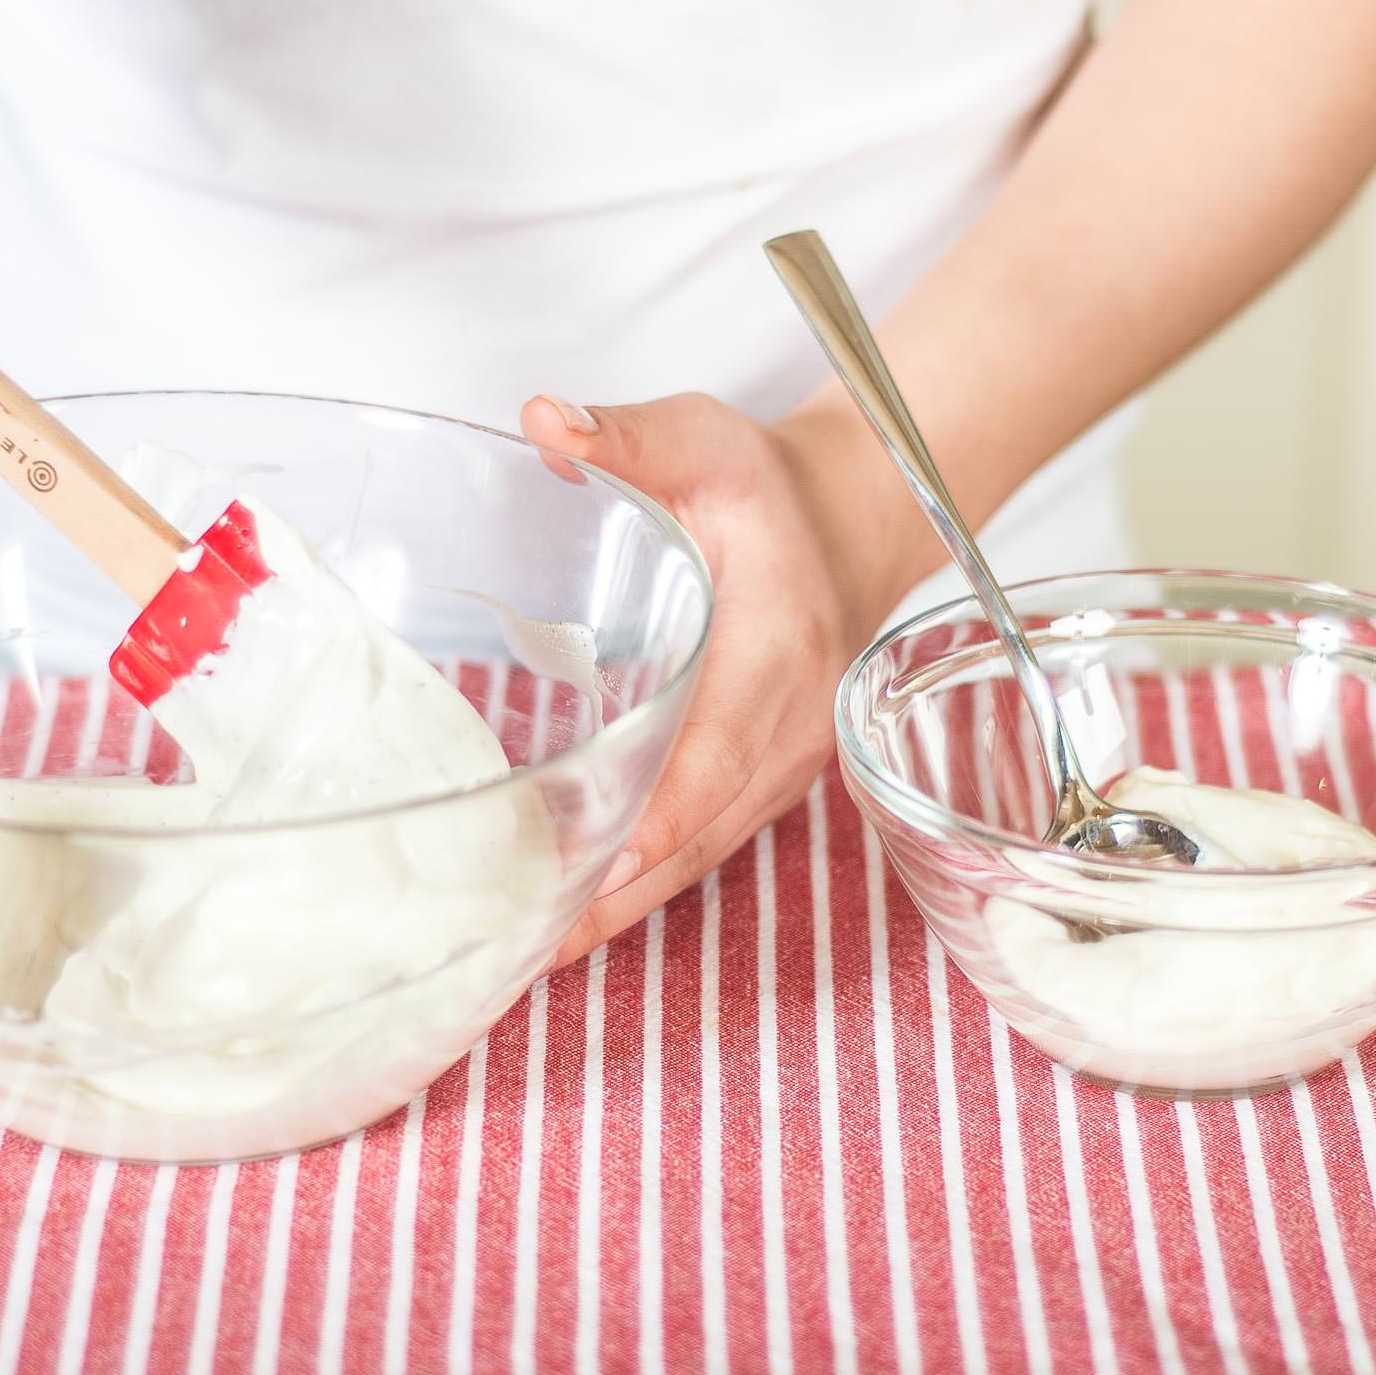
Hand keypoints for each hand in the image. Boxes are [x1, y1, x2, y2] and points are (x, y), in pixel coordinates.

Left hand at [521, 393, 925, 968]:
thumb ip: (628, 435)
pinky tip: (571, 916)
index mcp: (776, 650)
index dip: (663, 812)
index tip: (599, 862)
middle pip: (701, 831)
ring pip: (701, 855)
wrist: (850, 526)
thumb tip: (545, 421)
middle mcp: (787, 728)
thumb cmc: (769, 490)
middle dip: (617, 892)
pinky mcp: (761, 781)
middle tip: (524, 940)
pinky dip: (641, 886)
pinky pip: (703, 847)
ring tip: (529, 953)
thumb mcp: (704, 441)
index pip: (721, 750)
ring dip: (622, 905)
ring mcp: (781, 765)